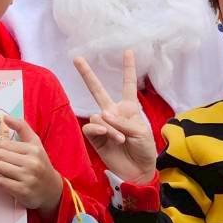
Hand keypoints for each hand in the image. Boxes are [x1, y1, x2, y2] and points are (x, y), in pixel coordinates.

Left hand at [0, 115, 63, 216]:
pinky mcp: (23, 191)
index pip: (3, 144)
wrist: (52, 189)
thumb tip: (5, 117)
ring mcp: (28, 177)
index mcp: (33, 149)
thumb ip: (22, 128)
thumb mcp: (35, 144)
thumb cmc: (40, 165)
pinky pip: (0, 182)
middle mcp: (32, 162)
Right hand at [74, 51, 158, 182]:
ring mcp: (103, 125)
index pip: (128, 85)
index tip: (128, 51)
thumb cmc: (144, 150)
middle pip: (98, 90)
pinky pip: (91, 127)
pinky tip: (109, 137)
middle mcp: (114, 113)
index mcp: (129, 109)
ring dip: (110, 127)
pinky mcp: (95, 137)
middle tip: (77, 58)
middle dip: (87, 74)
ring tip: (120, 139)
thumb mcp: (141, 132)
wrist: (137, 172)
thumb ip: (123, 121)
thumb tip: (103, 114)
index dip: (128, 69)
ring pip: (98, 116)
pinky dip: (100, 130)